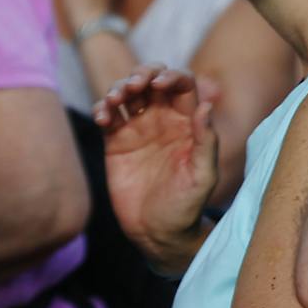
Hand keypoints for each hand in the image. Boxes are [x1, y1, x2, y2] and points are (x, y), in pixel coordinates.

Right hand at [94, 65, 219, 273]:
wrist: (158, 233)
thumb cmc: (186, 206)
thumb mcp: (203, 176)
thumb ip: (206, 141)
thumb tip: (205, 105)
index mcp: (187, 123)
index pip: (182, 84)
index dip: (170, 76)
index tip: (157, 85)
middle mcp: (162, 120)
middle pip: (151, 80)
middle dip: (142, 74)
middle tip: (133, 85)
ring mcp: (138, 129)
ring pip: (126, 93)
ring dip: (119, 88)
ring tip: (115, 101)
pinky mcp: (116, 142)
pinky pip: (107, 115)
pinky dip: (102, 109)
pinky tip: (102, 117)